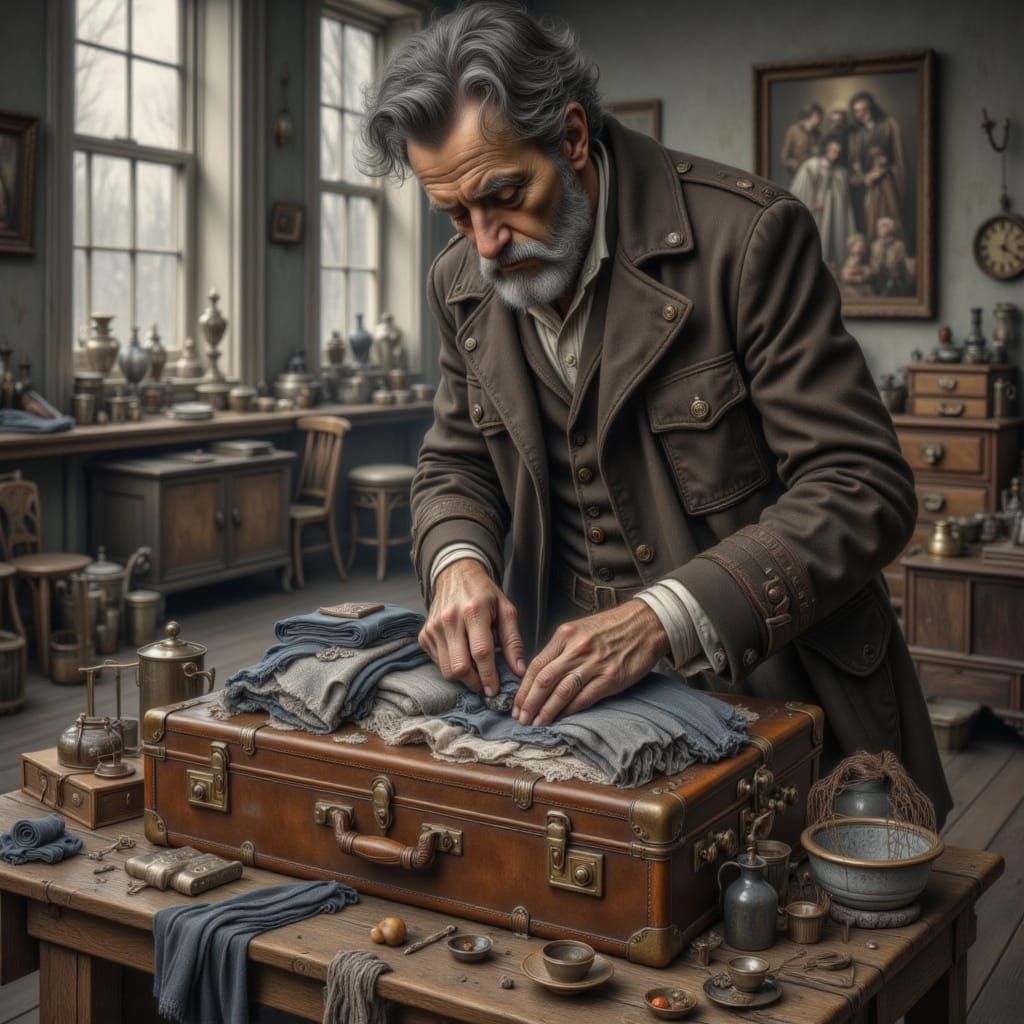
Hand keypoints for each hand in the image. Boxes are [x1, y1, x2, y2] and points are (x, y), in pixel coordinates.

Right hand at [418, 559, 524, 697]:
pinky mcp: (424, 635)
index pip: (481, 653)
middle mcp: (449, 619)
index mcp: (474, 611)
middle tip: (486, 685)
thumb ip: (513, 641)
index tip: (495, 691)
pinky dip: (451, 666)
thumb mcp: (506, 610)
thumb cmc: (485, 594)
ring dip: (463, 678)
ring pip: (446, 670)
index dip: (489, 676)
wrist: (456, 575)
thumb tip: (519, 671)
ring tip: (476, 672)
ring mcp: (433, 628)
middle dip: (475, 682)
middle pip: (459, 667)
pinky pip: (438, 663)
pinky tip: (462, 656)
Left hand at [513, 600, 670, 725]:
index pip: (536, 665)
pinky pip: (584, 698)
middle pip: (544, 680)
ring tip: (536, 723)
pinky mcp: (611, 677)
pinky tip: (561, 719)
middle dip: (529, 703)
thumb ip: (561, 649)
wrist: (646, 624)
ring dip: (546, 711)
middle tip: (521, 719)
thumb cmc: (612, 628)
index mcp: (565, 635)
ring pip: (561, 691)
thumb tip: (541, 675)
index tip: (516, 704)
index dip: (523, 688)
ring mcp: (594, 663)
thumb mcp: (580, 629)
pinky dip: (570, 711)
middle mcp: (577, 648)